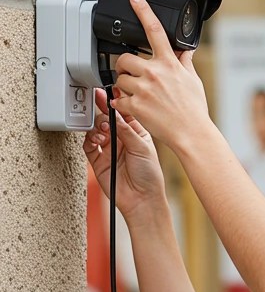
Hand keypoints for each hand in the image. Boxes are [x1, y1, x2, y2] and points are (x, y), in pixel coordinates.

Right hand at [84, 88, 165, 220]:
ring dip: (97, 126)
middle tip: (99, 102)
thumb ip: (126, 130)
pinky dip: (89, 139)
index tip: (108, 91)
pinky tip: (96, 140)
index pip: (123, 112)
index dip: (116, 101)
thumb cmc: (150, 175)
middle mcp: (121, 138)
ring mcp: (109, 148)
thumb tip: (115, 112)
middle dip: (103, 110)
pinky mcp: (98, 160)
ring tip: (103, 130)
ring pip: (96, 129)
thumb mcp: (142, 147)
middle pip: (107, 118)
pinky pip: (88, 145)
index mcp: (136, 131)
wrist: (141, 200)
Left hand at [110, 0, 210, 152]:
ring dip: (123, 86)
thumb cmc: (193, 109)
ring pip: (119, 80)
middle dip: (124, 65)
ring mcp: (143, 90)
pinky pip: (118, 100)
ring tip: (136, 94)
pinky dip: (122, 103)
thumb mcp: (192, 80)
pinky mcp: (135, 106)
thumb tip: (183, 50)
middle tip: (130, 74)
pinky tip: (132, 107)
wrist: (191, 133)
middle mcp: (154, 73)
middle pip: (125, 58)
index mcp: (169, 63)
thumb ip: (184, 62)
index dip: (143, 11)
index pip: (155, 30)